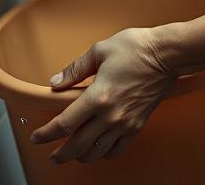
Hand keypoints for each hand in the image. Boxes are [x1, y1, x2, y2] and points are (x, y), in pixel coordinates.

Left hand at [31, 27, 176, 163]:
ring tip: (72, 154)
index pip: (64, 124)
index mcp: (98, 96)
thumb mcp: (100, 50)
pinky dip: (103, 154)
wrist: (167, 55)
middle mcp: (110, 115)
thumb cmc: (137, 48)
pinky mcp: (137, 126)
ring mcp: (124, 123)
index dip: (46, 134)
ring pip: (96, 153)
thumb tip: (55, 82)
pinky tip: (98, 148)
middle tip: (51, 154)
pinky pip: (116, 150)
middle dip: (60, 154)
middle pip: (77, 146)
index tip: (37, 137)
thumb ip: (75, 69)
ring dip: (80, 156)